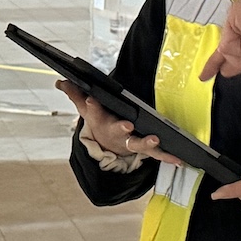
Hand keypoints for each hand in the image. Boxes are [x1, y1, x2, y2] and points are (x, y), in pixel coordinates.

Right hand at [56, 80, 180, 164]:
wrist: (108, 145)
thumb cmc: (101, 122)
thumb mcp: (87, 109)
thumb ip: (76, 94)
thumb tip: (61, 81)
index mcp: (102, 121)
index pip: (94, 112)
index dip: (92, 106)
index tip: (91, 99)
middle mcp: (116, 132)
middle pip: (117, 130)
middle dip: (120, 128)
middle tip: (127, 125)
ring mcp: (130, 142)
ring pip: (138, 143)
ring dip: (146, 143)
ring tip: (155, 140)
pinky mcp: (144, 149)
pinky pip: (157, 154)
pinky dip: (167, 157)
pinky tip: (179, 159)